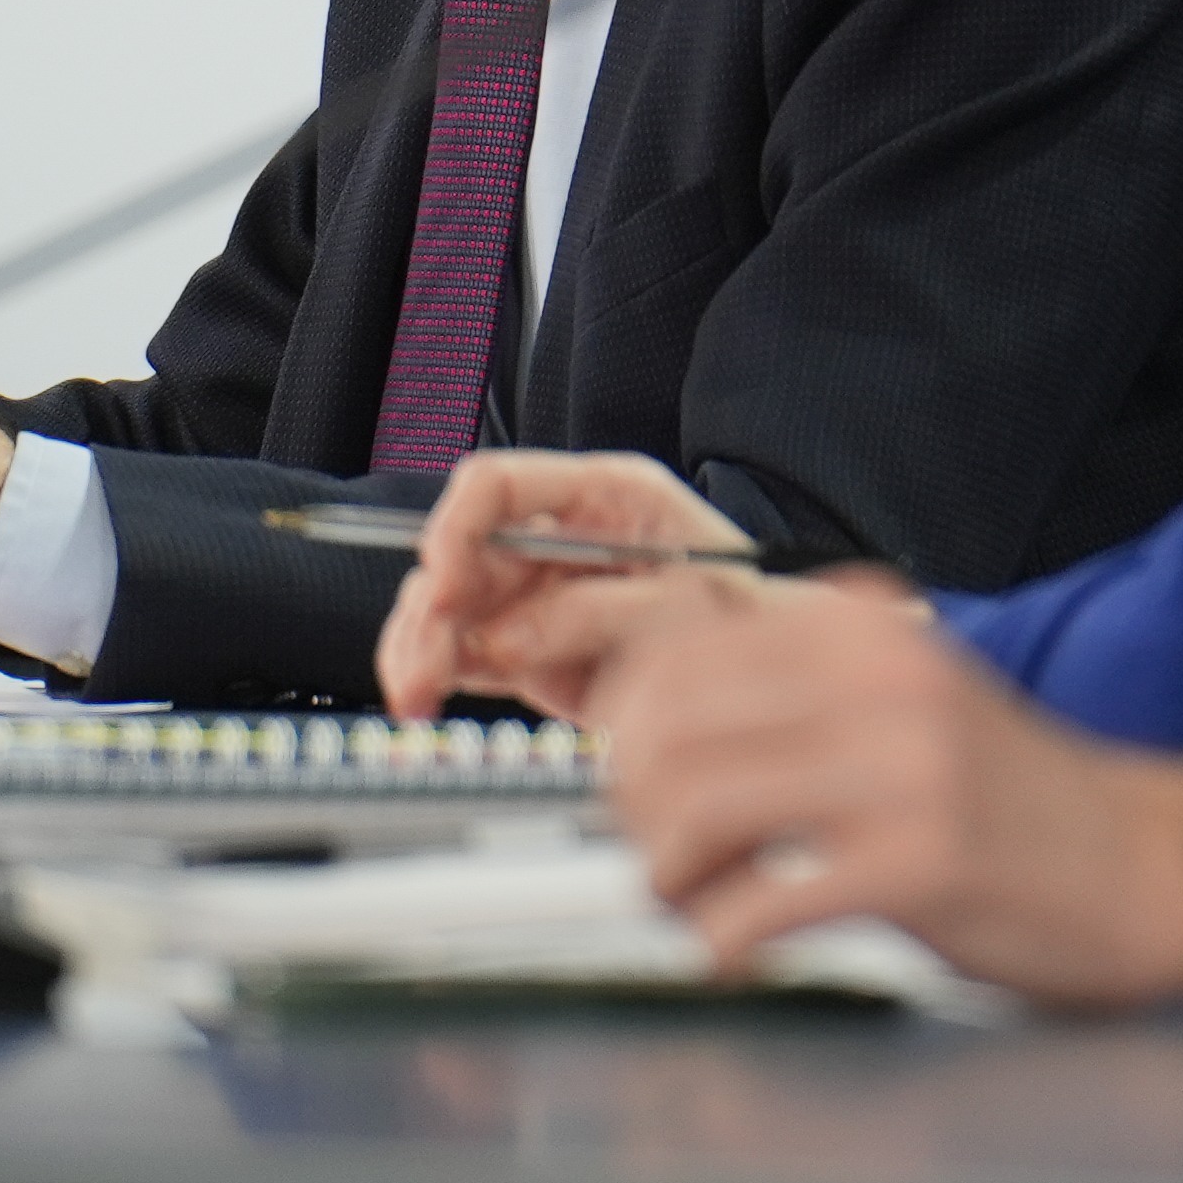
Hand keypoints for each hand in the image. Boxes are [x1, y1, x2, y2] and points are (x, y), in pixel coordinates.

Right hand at [380, 449, 756, 720]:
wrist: (767, 665)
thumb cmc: (741, 606)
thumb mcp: (681, 598)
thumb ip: (595, 611)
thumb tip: (508, 637)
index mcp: (598, 494)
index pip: (498, 485)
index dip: (457, 526)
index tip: (442, 578)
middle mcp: (552, 536)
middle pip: (459, 555)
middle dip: (429, 610)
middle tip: (422, 668)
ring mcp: (535, 592)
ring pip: (445, 607)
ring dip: (417, 648)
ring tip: (415, 695)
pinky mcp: (526, 647)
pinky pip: (460, 652)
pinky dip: (431, 673)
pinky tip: (420, 698)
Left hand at [582, 580, 1182, 1005]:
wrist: (1143, 862)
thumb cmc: (1010, 796)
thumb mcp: (901, 699)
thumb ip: (790, 696)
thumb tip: (642, 731)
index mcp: (862, 626)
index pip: (675, 651)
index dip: (621, 729)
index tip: (630, 782)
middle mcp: (879, 678)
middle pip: (668, 729)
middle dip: (632, 810)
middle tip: (658, 857)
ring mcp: (903, 768)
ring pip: (696, 809)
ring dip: (665, 877)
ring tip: (691, 907)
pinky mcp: (920, 863)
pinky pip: (760, 903)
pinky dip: (719, 941)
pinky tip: (736, 953)